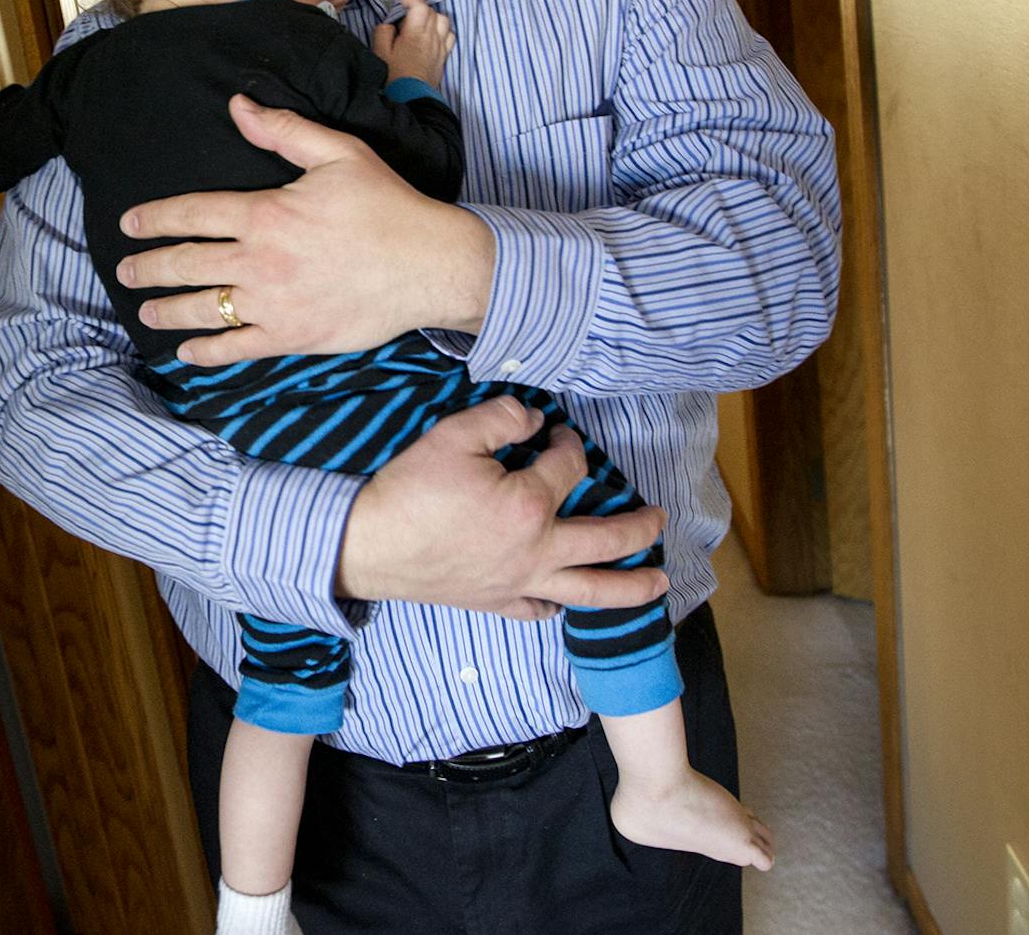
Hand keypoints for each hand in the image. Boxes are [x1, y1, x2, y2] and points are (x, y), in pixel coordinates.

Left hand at [119, 96, 494, 364]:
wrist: (430, 265)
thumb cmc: (387, 206)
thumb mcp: (338, 153)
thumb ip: (282, 130)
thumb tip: (237, 105)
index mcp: (265, 213)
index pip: (192, 214)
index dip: (155, 218)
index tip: (131, 224)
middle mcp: (259, 261)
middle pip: (186, 264)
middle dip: (148, 267)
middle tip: (125, 271)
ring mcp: (273, 304)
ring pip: (202, 310)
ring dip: (166, 310)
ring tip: (145, 309)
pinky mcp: (292, 337)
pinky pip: (237, 348)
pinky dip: (207, 352)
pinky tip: (188, 351)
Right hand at [336, 397, 668, 617]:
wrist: (368, 546)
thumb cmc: (409, 490)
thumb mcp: (452, 435)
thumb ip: (501, 418)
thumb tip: (533, 419)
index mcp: (530, 505)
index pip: (571, 467)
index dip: (569, 443)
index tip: (557, 433)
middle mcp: (537, 550)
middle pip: (607, 541)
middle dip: (640, 527)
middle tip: (661, 518)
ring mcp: (520, 583)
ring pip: (591, 591)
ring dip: (631, 588)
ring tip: (659, 586)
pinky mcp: (496, 602)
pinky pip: (541, 612)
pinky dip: (561, 607)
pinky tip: (568, 601)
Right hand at [370, 0, 454, 88]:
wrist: (411, 98)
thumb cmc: (393, 76)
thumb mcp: (380, 52)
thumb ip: (383, 32)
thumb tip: (390, 24)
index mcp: (415, 33)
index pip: (420, 6)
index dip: (410, 0)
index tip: (401, 5)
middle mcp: (431, 36)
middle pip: (432, 11)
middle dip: (419, 9)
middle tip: (406, 18)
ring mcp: (440, 46)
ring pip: (444, 21)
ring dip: (433, 18)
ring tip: (422, 25)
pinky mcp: (444, 56)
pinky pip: (450, 36)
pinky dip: (443, 31)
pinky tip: (433, 37)